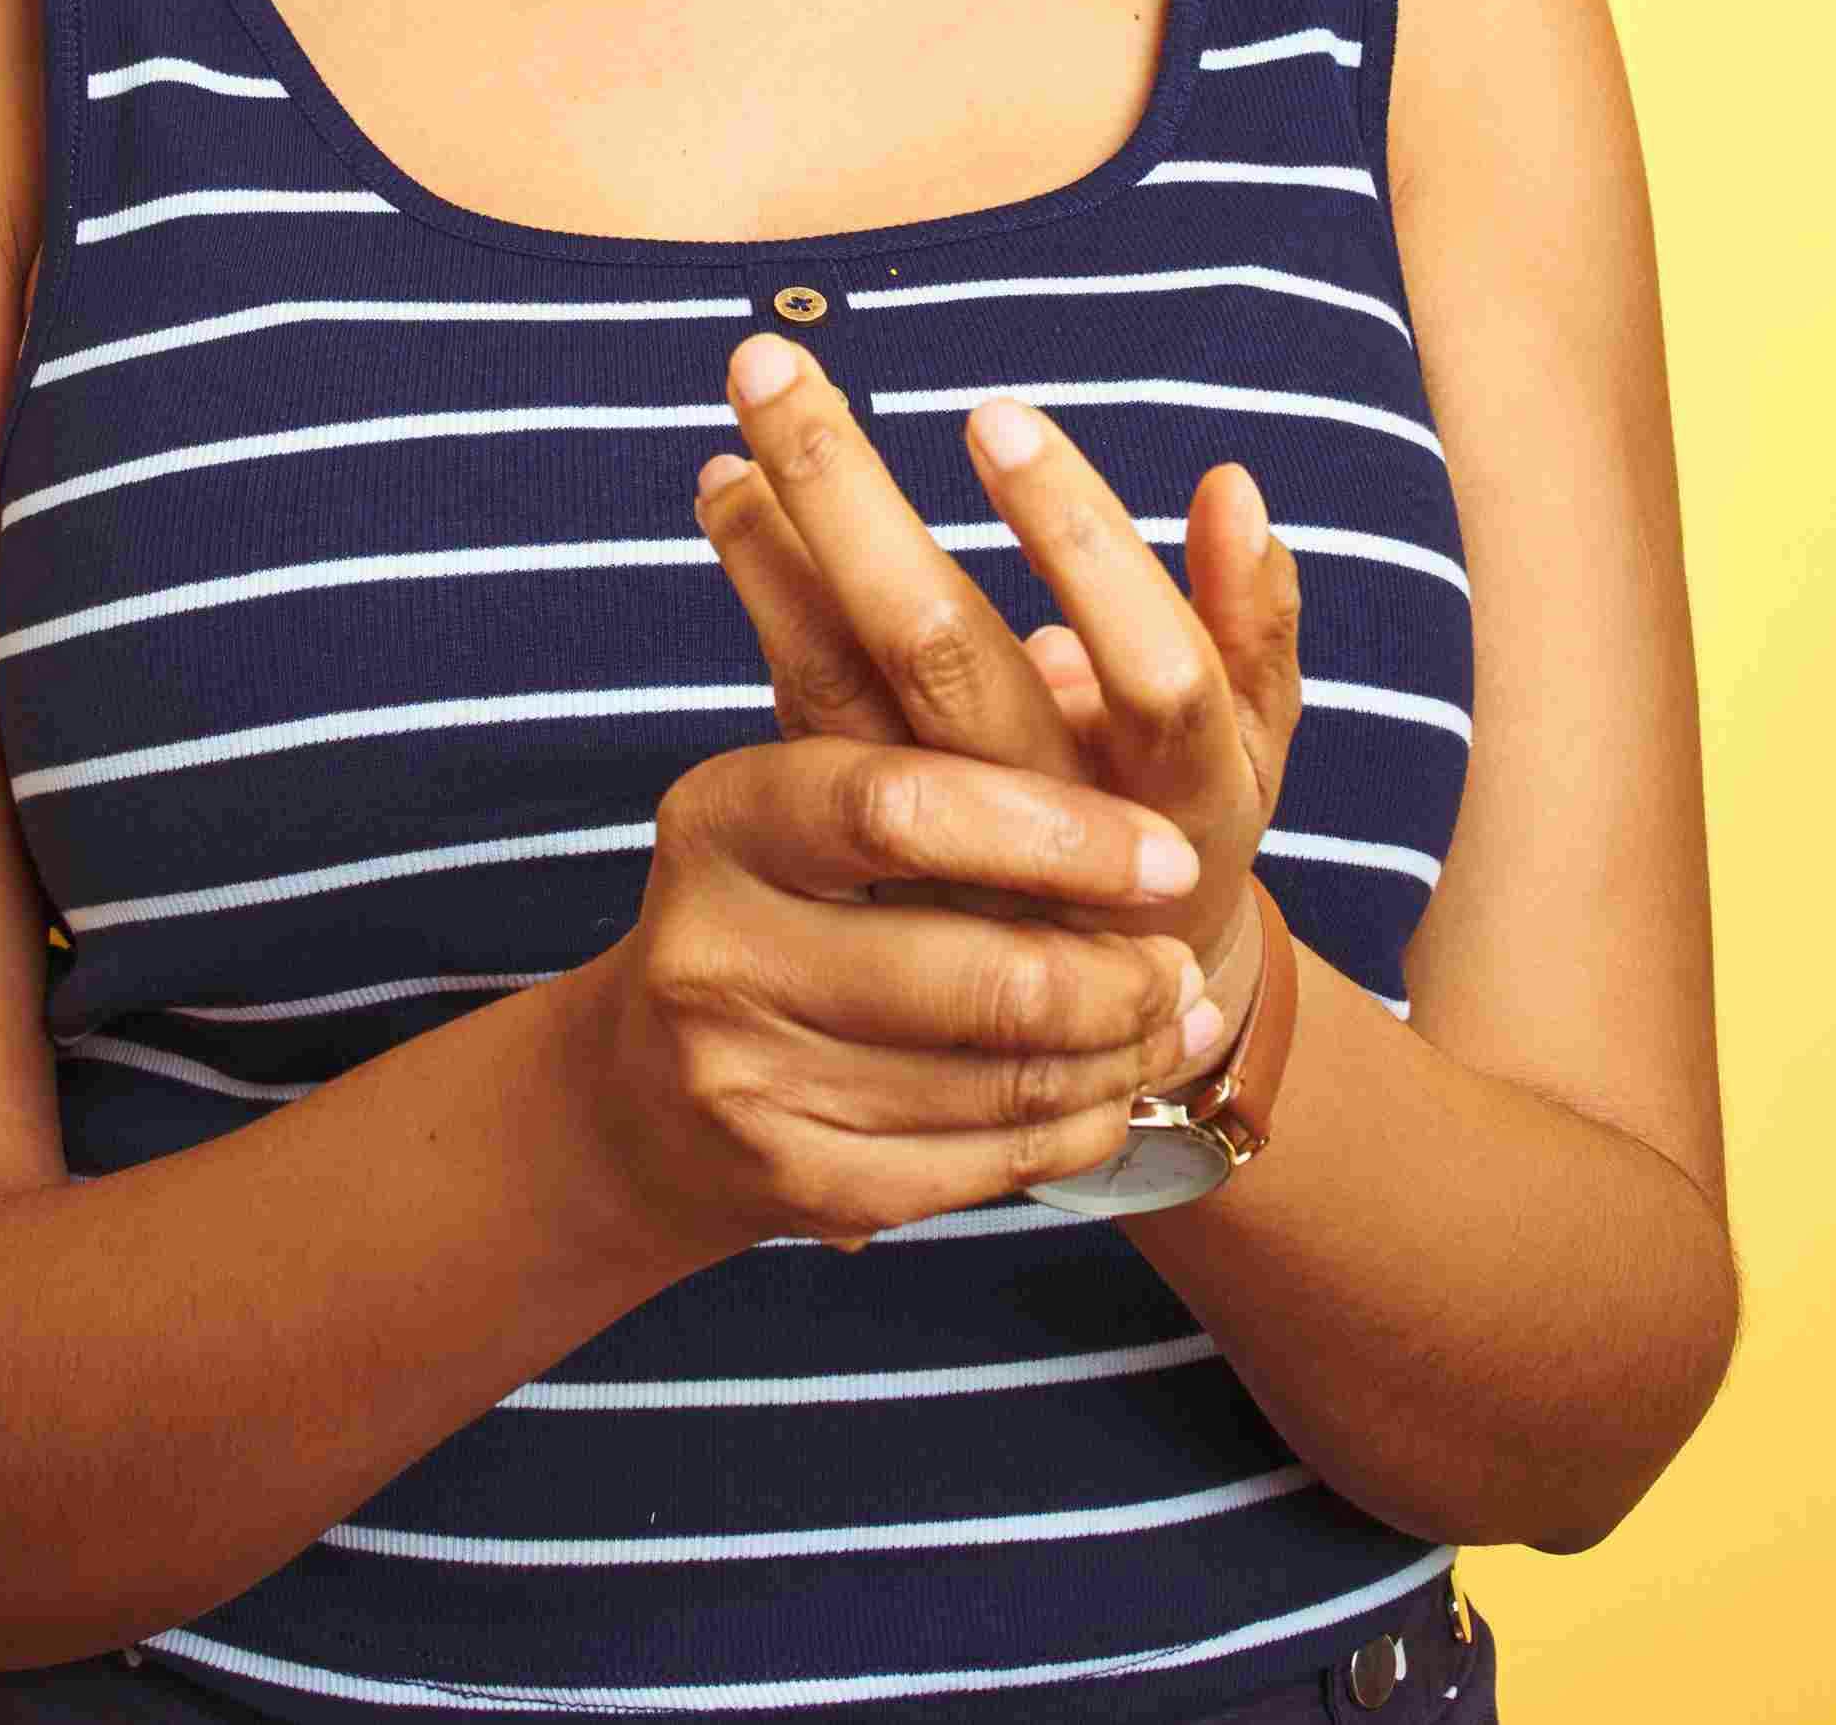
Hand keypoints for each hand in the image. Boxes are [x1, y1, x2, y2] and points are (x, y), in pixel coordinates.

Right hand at [570, 733, 1230, 1260]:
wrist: (651, 1088)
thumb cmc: (786, 899)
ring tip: (1177, 1024)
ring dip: (1117, 1058)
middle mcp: (712, 948)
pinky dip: (1071, 1131)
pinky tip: (1113, 1097)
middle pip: (974, 973)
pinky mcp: (787, 1183)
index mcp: (724, 814)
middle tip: (1184, 965)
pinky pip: (978, 1166)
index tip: (1171, 856)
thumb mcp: (818, 794)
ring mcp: (741, 1078)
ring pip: (996, 1082)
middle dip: (1114, 979)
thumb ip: (928, 731)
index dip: (1056, 834)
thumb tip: (1077, 651)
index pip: (898, 809)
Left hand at [685, 332, 1305, 1055]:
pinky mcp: (857, 861)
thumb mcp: (1254, 739)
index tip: (992, 415)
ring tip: (727, 427)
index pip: (1140, 667)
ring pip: (839, 694)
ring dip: (773, 549)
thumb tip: (1232, 485)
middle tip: (774, 362)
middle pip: (942, 657)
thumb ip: (1256, 620)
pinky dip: (761, 593)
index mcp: (1175, 795)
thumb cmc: (1176, 825)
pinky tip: (725, 493)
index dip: (1078, 546)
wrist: (1094, 1022)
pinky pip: (798, 714)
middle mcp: (1045, 829)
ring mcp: (938, 852)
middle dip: (848, 497)